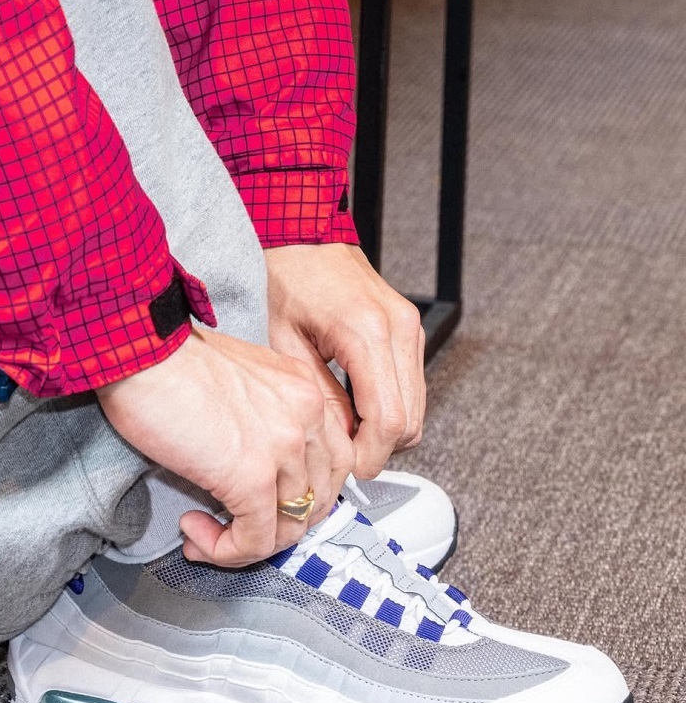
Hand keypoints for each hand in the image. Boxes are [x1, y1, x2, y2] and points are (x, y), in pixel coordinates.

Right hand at [96, 329, 353, 566]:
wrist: (139, 351)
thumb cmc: (169, 361)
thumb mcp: (240, 382)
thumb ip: (263, 420)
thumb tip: (252, 468)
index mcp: (306, 391)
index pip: (335, 462)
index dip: (301, 495)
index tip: (265, 504)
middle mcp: (307, 416)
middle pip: (319, 499)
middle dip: (279, 525)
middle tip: (238, 528)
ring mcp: (284, 448)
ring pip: (289, 527)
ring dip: (246, 542)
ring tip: (206, 534)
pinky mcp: (252, 478)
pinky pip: (256, 540)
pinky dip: (225, 551)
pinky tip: (194, 533)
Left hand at [265, 243, 425, 479]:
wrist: (300, 233)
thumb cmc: (284, 276)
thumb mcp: (286, 345)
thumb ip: (319, 398)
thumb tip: (340, 443)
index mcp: (366, 332)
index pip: (389, 420)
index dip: (370, 456)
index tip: (347, 470)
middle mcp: (399, 329)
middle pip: (410, 420)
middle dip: (379, 448)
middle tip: (342, 457)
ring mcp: (410, 328)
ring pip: (417, 408)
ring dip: (386, 430)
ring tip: (346, 433)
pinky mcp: (410, 329)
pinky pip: (412, 387)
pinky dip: (390, 407)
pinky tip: (357, 408)